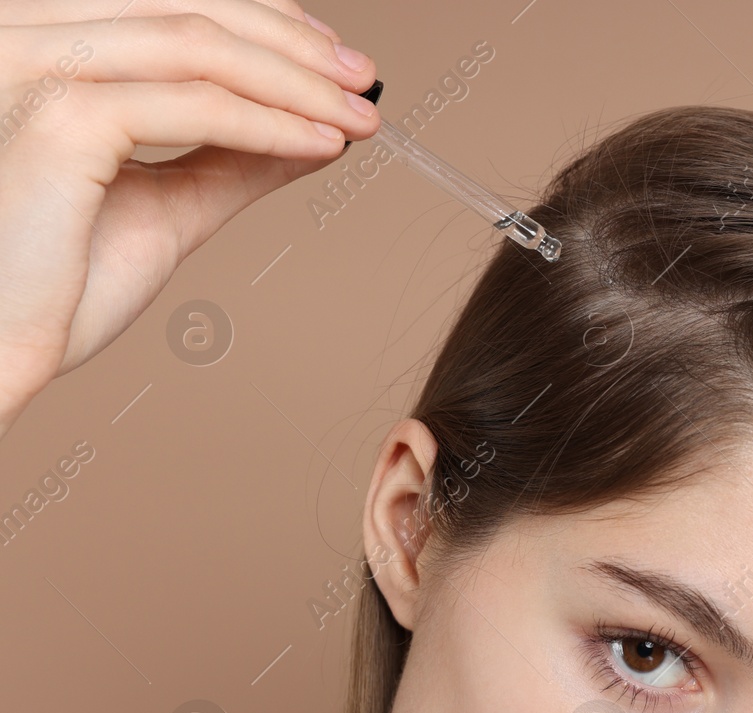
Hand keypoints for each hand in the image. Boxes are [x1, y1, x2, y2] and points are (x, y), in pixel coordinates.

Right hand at [0, 0, 380, 437]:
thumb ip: (230, 160)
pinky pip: (195, 107)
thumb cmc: (50, 289)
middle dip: (293, 45)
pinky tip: (322, 144)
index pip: (167, 2)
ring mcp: (34, 67)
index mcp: (39, 42)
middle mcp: (25, 35)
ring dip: (298, 83)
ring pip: (200, 47)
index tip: (333, 58)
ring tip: (359, 117)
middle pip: (189, 9)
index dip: (263, 20)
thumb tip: (315, 130)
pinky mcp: (60, 118)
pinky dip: (272, 124)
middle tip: (364, 82)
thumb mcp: (163, 205)